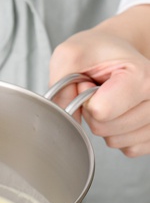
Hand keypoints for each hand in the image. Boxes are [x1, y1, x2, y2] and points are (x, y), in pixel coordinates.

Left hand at [49, 6, 149, 157]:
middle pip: (105, 129)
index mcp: (143, 76)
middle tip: (99, 91)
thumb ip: (60, 85)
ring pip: (116, 142)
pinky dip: (116, 135)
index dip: (85, 100)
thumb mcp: (71, 55)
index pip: (101, 111)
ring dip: (104, 124)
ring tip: (110, 100)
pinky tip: (120, 114)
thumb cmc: (99, 53)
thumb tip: (61, 120)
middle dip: (92, 113)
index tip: (89, 83)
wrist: (121, 54)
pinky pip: (128, 149)